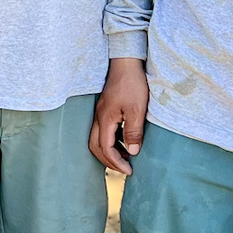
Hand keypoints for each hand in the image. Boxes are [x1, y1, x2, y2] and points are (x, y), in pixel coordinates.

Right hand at [88, 57, 147, 174]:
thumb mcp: (137, 109)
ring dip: (109, 151)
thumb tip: (132, 152)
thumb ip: (133, 131)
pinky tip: (124, 141)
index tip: (130, 170)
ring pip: (97, 139)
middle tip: (125, 168)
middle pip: (96, 147)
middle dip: (109, 161)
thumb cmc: (132, 84)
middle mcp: (98, 118)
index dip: (116, 162)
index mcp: (105, 119)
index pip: (105, 148)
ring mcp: (100, 113)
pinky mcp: (105, 108)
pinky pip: (102, 131)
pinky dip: (111, 141)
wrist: (126, 62)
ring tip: (125, 157)